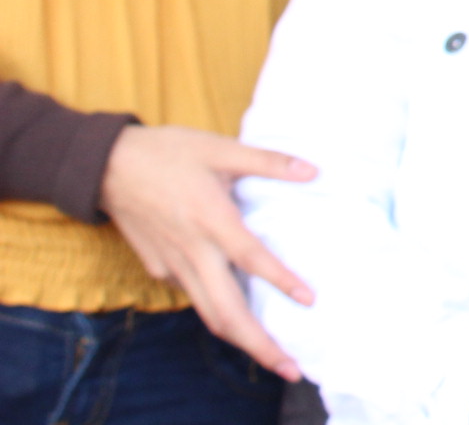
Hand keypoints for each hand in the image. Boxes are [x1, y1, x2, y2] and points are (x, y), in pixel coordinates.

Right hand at [96, 124, 317, 380]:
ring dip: (241, 338)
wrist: (106, 166)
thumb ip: (267, 162)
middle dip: (259, 345)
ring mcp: (173, 264)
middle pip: (226, 311)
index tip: (309, 300)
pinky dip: (218, 313)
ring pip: (209, 313)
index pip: (251, 258)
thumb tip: (313, 171)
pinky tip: (240, 317)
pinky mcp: (160, 268)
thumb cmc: (168, 152)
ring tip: (273, 358)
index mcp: (211, 219)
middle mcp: (192, 251)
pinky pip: (194, 296)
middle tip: (291, 368)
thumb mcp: (220, 148)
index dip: (280, 281)